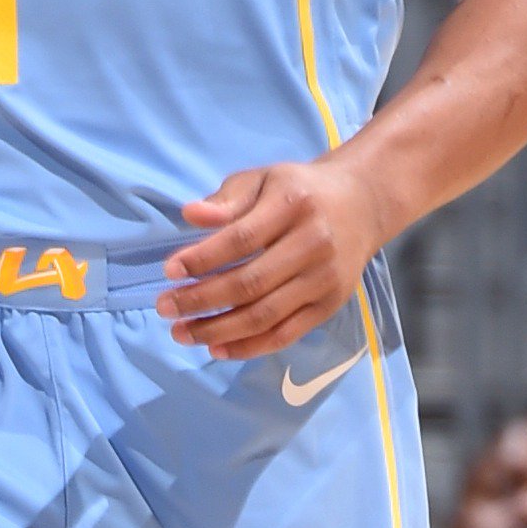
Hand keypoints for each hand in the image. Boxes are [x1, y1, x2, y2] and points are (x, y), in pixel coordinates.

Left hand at [160, 148, 388, 359]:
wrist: (362, 204)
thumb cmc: (299, 191)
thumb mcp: (264, 179)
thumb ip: (227, 198)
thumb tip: (190, 215)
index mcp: (293, 206)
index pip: (241, 239)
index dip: (203, 259)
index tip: (169, 271)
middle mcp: (314, 244)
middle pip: (250, 283)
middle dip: (201, 300)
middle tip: (165, 308)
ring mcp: (324, 280)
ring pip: (265, 316)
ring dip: (218, 330)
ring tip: (181, 332)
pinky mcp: (330, 305)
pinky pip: (285, 334)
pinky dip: (249, 346)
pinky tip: (217, 348)